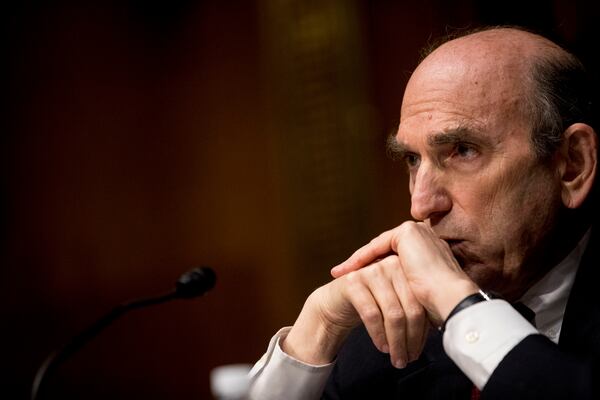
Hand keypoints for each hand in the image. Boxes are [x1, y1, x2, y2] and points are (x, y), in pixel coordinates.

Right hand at [283, 255, 427, 368]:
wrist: (336, 301)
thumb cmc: (371, 304)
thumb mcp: (397, 302)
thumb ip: (414, 307)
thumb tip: (441, 331)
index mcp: (407, 269)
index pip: (422, 304)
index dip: (422, 332)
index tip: (419, 352)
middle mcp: (391, 265)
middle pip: (411, 309)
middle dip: (410, 340)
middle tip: (409, 361)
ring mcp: (372, 271)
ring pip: (393, 314)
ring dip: (396, 342)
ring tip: (396, 359)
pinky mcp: (354, 281)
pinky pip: (372, 314)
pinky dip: (379, 335)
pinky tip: (381, 347)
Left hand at [331, 221, 478, 323]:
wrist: (450, 299)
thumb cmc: (439, 304)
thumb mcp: (418, 292)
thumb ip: (406, 285)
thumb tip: (391, 298)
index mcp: (432, 249)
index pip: (395, 258)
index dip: (376, 270)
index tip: (359, 282)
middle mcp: (426, 236)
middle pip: (385, 251)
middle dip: (363, 265)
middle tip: (343, 275)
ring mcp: (418, 231)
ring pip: (379, 247)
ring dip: (358, 261)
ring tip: (341, 274)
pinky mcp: (408, 233)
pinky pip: (377, 246)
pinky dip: (361, 258)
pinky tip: (348, 271)